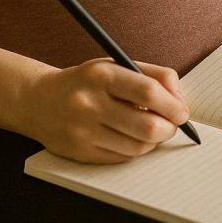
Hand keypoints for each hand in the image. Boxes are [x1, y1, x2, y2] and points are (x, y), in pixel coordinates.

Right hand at [23, 59, 189, 163]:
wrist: (39, 101)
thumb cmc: (87, 81)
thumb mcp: (116, 64)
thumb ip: (153, 75)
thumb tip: (180, 101)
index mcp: (101, 75)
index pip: (149, 92)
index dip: (173, 105)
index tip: (182, 111)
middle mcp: (89, 103)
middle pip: (147, 126)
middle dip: (169, 128)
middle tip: (173, 124)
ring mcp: (82, 131)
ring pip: (138, 147)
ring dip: (154, 141)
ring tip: (152, 129)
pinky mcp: (80, 153)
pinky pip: (122, 158)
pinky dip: (135, 149)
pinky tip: (130, 137)